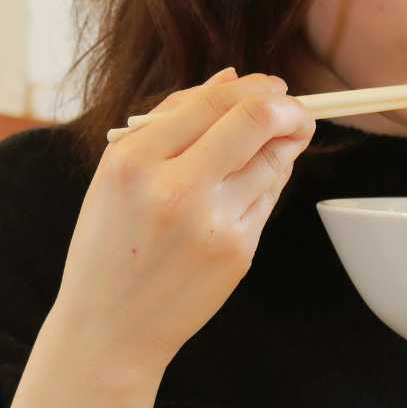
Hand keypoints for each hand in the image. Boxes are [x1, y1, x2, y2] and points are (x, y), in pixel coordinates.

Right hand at [52, 67, 315, 366]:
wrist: (110, 330)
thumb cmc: (111, 245)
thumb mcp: (118, 174)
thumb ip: (174, 121)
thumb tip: (234, 77)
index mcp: (133, 159)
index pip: (217, 98)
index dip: (259, 86)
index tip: (273, 88)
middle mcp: (173, 187)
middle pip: (258, 119)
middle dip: (290, 108)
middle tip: (296, 111)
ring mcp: (210, 222)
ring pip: (273, 160)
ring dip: (282, 148)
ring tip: (266, 152)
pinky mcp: (236, 251)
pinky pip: (268, 199)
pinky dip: (268, 186)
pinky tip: (247, 192)